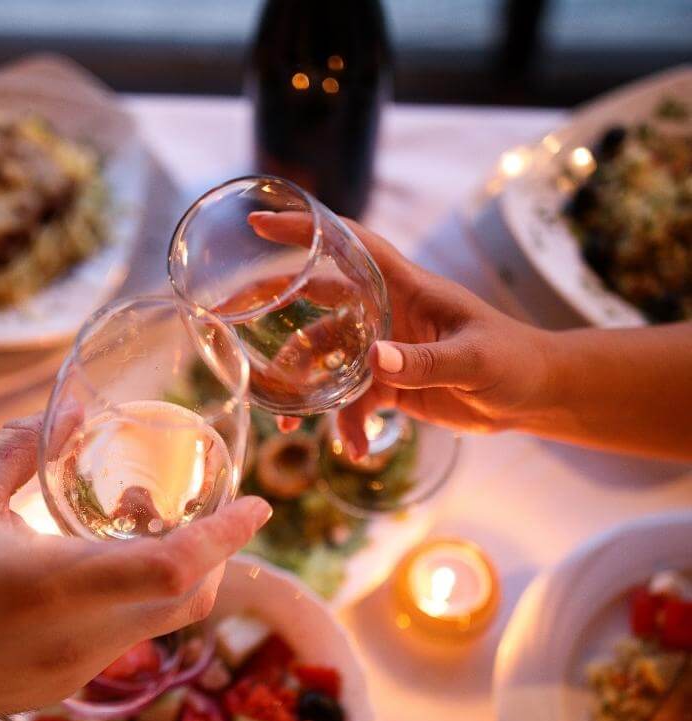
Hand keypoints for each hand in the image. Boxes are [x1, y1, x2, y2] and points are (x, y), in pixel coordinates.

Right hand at [0, 414, 270, 720]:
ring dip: (166, 577)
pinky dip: (131, 605)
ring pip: (156, 625)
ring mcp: (72, 675)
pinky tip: (89, 575)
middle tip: (193, 512)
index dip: (228, 536)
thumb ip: (22, 447)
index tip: (260, 506)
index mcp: (55, 584)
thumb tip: (73, 411)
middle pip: (186, 601)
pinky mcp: (59, 692)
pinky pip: (120, 644)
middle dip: (211, 556)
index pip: (175, 566)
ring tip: (123, 527)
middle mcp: (77, 639)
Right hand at [249, 212, 554, 456]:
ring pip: (328, 361)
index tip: (261, 223)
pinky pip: (352, 401)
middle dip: (278, 312)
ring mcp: (384, 348)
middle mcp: (387, 311)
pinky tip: (354, 449)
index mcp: (406, 286)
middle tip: (235, 320)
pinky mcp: (389, 383)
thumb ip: (424, 361)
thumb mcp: (474, 360)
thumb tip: (374, 361)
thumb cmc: (515, 360)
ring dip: (310, 392)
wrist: (534, 396)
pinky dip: (348, 425)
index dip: (307, 230)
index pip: (350, 245)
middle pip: (319, 302)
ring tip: (294, 427)